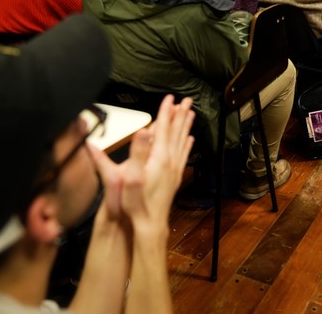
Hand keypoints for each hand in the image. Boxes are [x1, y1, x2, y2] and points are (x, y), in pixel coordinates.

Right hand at [90, 95, 194, 229]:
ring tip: (190, 114)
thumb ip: (137, 152)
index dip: (166, 112)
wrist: (149, 224)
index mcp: (158, 157)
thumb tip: (143, 131)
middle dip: (180, 115)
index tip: (170, 97)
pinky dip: (187, 144)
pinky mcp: (174, 178)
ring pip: (182, 142)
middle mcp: (169, 161)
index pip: (163, 128)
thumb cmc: (137, 202)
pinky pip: (183, 155)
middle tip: (187, 100)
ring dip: (185, 127)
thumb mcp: (131, 176)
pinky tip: (190, 140)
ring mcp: (173, 170)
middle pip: (176, 132)